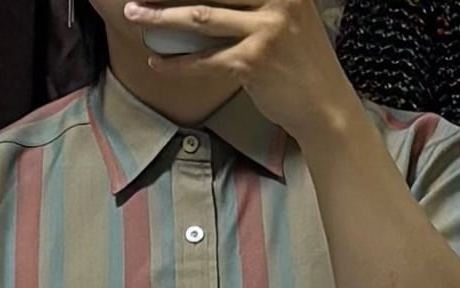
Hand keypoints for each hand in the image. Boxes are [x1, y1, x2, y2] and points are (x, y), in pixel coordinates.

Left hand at [123, 0, 360, 145]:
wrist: (324, 105)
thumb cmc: (303, 62)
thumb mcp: (289, 15)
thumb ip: (259, 1)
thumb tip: (211, 2)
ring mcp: (265, 29)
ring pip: (201, 16)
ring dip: (161, 15)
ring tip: (134, 13)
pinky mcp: (253, 62)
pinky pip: (205, 60)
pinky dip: (177, 64)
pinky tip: (157, 63)